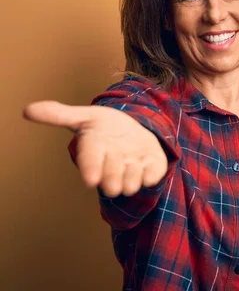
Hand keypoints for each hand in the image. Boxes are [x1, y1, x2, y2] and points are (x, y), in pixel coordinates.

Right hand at [23, 101, 167, 197]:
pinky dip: (152, 173)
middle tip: (114, 185)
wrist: (132, 130)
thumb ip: (59, 115)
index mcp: (94, 151)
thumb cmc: (104, 126)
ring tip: (133, 165)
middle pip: (112, 178)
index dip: (90, 170)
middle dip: (113, 179)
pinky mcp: (150, 169)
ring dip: (133, 177)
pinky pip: (153, 175)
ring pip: (132, 181)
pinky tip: (149, 167)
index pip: (90, 162)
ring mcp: (132, 168)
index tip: (91, 180)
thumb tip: (27, 110)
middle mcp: (112, 164)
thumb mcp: (85, 116)